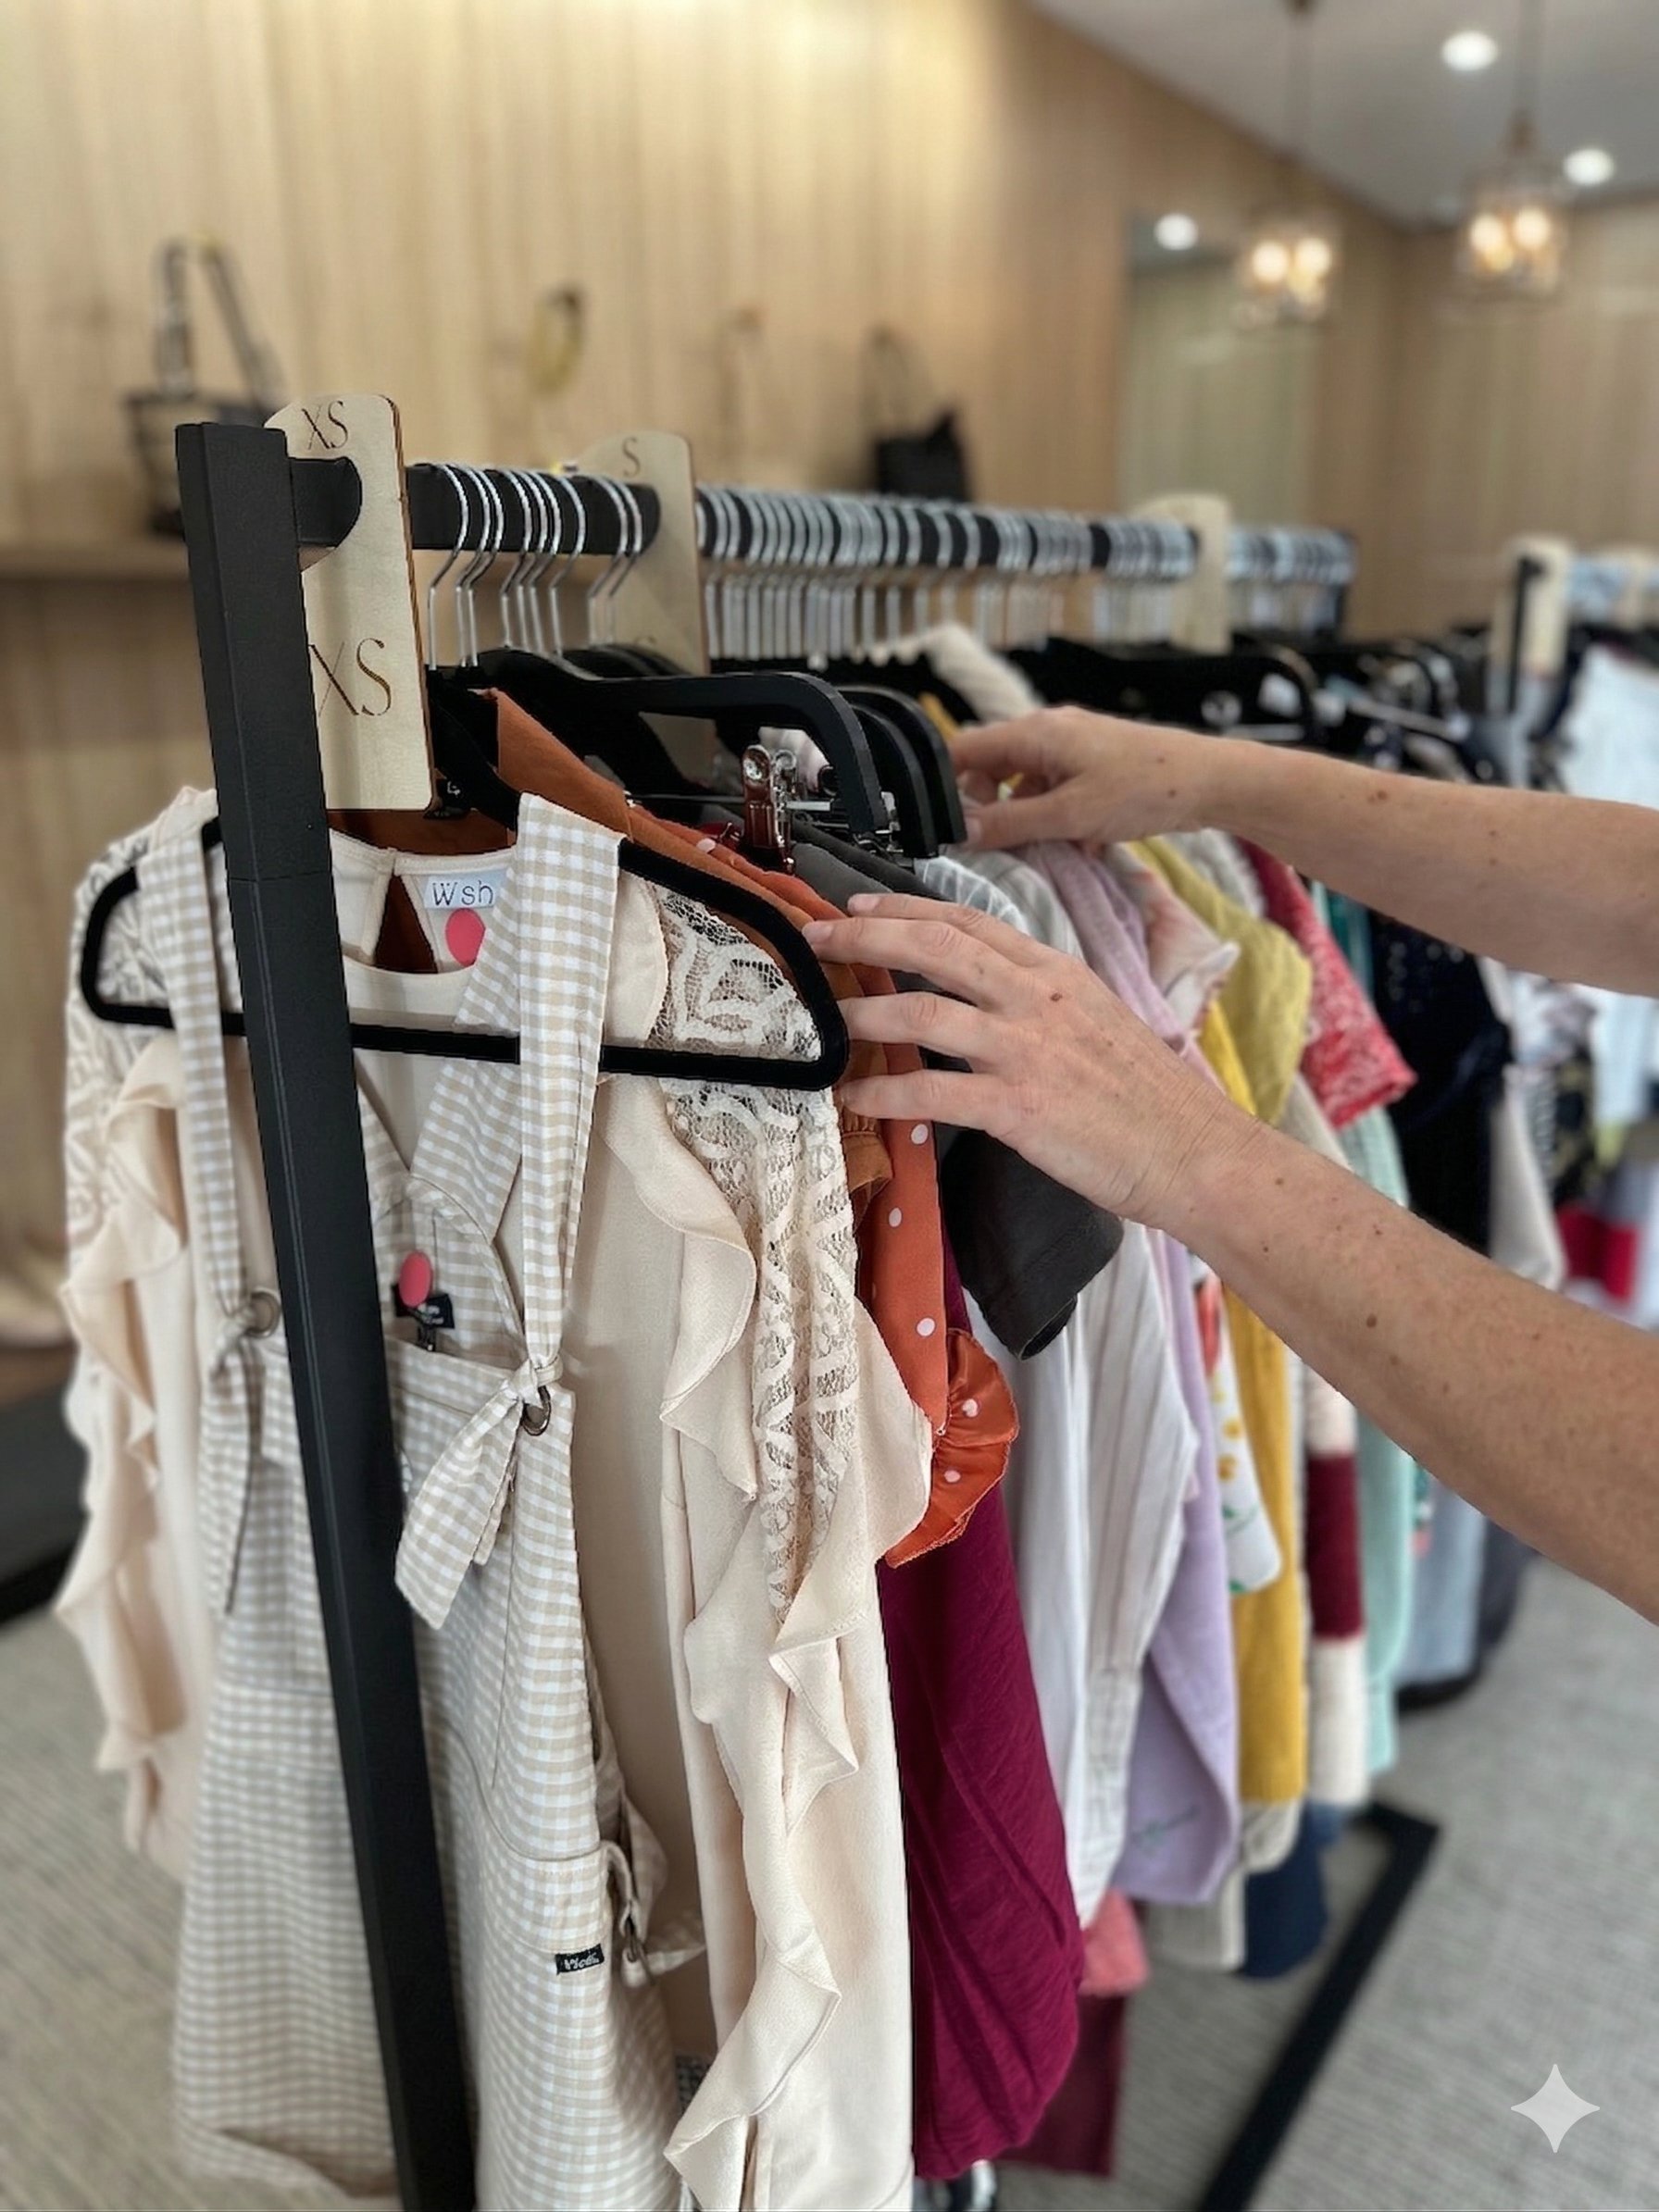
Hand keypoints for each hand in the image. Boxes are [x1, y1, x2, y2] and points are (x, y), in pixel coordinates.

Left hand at [799, 894, 1257, 1233]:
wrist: (1194, 1152)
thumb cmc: (1151, 1099)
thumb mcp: (1100, 1021)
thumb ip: (1046, 1000)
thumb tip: (997, 996)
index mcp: (1057, 973)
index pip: (970, 922)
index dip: (907, 909)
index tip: (861, 907)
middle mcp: (1037, 999)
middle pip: (935, 947)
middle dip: (865, 937)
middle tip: (816, 938)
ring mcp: (1025, 1050)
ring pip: (923, 1010)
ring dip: (863, 1011)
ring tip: (823, 1018)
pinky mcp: (1018, 1106)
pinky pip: (931, 1090)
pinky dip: (884, 1089)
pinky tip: (855, 1094)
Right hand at [952, 707, 1216, 852]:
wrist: (1209, 782)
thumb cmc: (1143, 790)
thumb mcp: (1069, 815)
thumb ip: (1012, 824)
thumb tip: (962, 833)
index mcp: (1035, 732)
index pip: (965, 749)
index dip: (945, 786)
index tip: (942, 826)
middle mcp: (1049, 731)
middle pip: (992, 766)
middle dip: (988, 807)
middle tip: (994, 844)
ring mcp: (1073, 746)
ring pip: (1025, 782)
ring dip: (1025, 817)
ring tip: (1039, 847)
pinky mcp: (1095, 764)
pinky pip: (1055, 789)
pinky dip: (1055, 816)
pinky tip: (1077, 844)